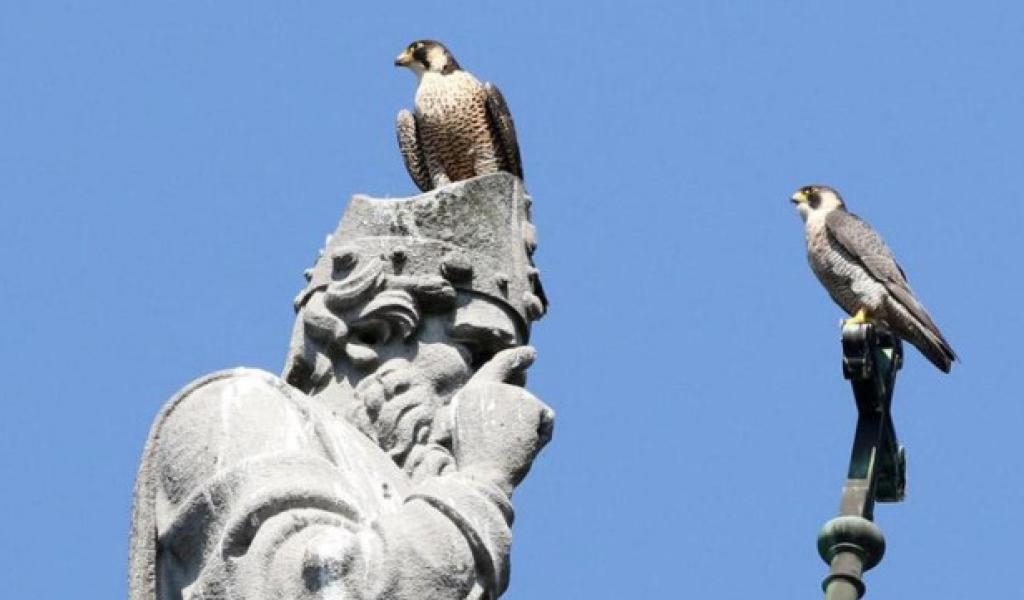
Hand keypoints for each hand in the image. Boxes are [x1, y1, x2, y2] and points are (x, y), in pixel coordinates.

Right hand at [450, 347, 554, 494]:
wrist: (484, 475)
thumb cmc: (477, 464)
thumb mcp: (473, 430)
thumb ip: (490, 409)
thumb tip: (522, 397)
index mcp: (471, 393)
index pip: (497, 366)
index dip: (515, 357)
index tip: (531, 354)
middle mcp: (490, 386)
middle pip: (517, 387)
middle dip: (523, 384)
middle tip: (527, 378)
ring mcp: (511, 392)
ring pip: (532, 411)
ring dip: (529, 431)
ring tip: (511, 450)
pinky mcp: (530, 404)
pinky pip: (545, 420)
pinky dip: (542, 436)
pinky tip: (526, 448)